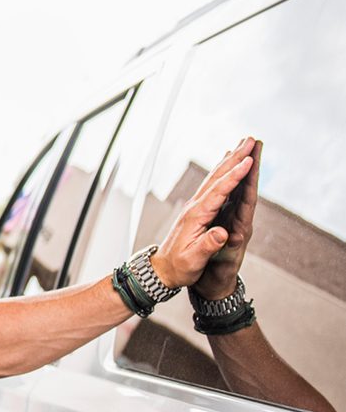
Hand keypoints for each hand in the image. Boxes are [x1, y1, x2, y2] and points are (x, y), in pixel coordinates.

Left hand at [193, 139, 260, 300]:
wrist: (161, 271)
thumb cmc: (179, 268)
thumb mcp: (193, 260)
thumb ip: (208, 246)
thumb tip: (222, 233)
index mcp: (196, 216)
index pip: (218, 191)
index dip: (234, 176)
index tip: (249, 160)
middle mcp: (195, 207)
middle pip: (217, 178)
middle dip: (234, 158)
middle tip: (250, 140)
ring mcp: (195, 207)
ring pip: (214, 178)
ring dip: (229, 160)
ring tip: (243, 144)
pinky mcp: (197, 211)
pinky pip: (212, 186)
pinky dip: (222, 172)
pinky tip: (227, 164)